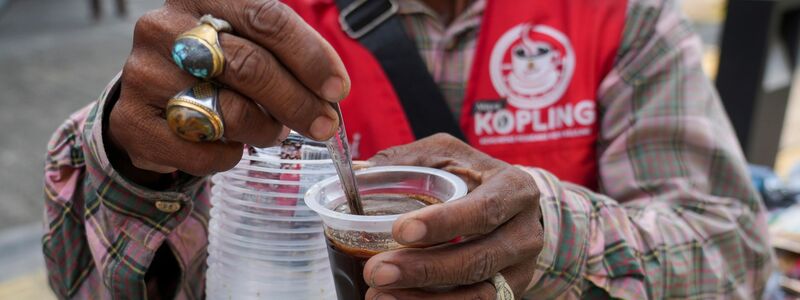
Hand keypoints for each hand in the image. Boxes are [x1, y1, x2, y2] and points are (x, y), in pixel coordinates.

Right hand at [107, 0, 349, 183]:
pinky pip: (200, 150)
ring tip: (274, 131)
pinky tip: (232, 146)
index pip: (267, 18)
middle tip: (324, 125)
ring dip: (265, 130)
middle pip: (250, 66)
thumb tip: (331, 91)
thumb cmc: (215, 67)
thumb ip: (287, 54)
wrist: (153, 98)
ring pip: (228, 111)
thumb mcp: (248, 41)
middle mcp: (165, 28)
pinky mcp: (131, 120)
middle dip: (298, 101)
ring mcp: (143, 73)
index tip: (336, 88)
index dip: (310, 56)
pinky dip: (228, 156)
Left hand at [364, 133, 543, 298]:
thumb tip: (359, 173)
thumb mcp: (446, 155)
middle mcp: (525, 233)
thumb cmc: (471, 176)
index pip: (483, 210)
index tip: (400, 230)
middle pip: (479, 259)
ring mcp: (520, 270)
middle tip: (377, 271)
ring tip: (380, 295)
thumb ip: (406, 160)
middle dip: (424, 269)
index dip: (444, 223)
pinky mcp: (509, 293)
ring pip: (479, 295)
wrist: (511, 208)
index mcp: (514, 189)